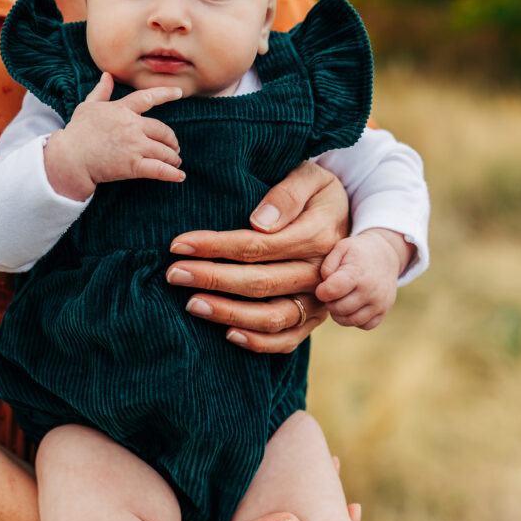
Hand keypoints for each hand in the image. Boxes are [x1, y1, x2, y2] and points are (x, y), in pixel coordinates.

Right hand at [44, 73, 183, 199]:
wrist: (70, 158)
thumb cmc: (77, 132)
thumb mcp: (88, 106)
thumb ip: (101, 91)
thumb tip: (107, 76)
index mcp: (122, 109)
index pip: (148, 97)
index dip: (166, 93)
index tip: (179, 92)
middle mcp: (132, 126)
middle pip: (163, 130)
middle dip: (172, 140)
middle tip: (174, 147)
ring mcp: (134, 146)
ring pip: (164, 151)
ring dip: (173, 157)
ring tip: (175, 162)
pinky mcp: (133, 165)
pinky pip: (159, 169)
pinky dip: (172, 174)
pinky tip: (180, 176)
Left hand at [167, 160, 348, 351]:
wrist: (347, 217)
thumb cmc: (318, 192)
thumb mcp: (311, 177)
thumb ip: (287, 194)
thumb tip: (259, 222)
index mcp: (317, 236)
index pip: (257, 246)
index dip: (215, 246)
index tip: (179, 245)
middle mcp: (319, 273)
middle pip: (259, 282)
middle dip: (212, 279)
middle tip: (174, 274)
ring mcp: (318, 299)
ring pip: (272, 316)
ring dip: (228, 313)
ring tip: (192, 304)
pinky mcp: (315, 317)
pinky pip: (288, 339)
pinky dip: (259, 342)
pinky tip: (228, 334)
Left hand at [316, 227, 411, 329]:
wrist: (386, 255)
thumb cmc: (357, 252)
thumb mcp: (341, 248)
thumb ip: (327, 266)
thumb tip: (324, 287)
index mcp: (356, 273)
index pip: (332, 290)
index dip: (322, 291)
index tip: (322, 288)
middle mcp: (370, 290)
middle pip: (339, 308)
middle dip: (329, 303)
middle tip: (331, 294)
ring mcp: (379, 302)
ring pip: (351, 320)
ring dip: (339, 314)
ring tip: (339, 301)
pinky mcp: (384, 311)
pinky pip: (365, 325)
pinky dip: (355, 320)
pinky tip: (352, 307)